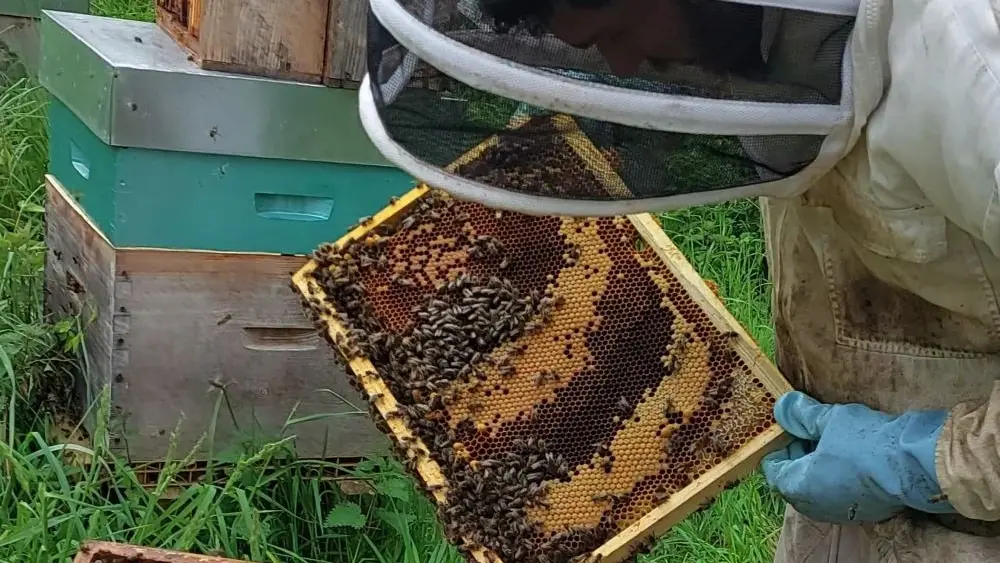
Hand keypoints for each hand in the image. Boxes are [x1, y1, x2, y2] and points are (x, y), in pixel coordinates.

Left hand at [761, 391, 956, 523]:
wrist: (915, 465)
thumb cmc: (866, 442)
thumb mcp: (828, 419)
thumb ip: (802, 415)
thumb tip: (783, 407)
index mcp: (799, 487)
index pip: (773, 470)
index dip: (777, 447)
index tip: (787, 430)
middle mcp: (815, 506)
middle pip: (792, 481)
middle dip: (796, 456)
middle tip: (807, 432)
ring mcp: (840, 513)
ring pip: (816, 490)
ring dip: (816, 468)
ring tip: (830, 441)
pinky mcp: (863, 514)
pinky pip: (838, 496)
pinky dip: (836, 479)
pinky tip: (850, 459)